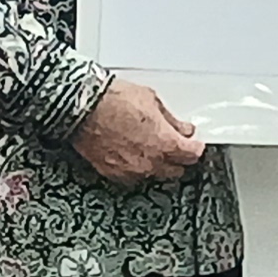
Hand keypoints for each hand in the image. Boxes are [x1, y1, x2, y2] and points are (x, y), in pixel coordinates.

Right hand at [77, 77, 207, 186]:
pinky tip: (133, 153)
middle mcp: (151, 163)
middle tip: (175, 145)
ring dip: (158, 164)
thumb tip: (183, 129)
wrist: (82, 108)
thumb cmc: (114, 100)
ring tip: (151, 147)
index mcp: (165, 144)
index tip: (194, 143)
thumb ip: (171, 121)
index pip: (192, 155)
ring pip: (155, 175)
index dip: (195, 147)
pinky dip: (137, 167)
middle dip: (178, 158)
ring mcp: (132, 172)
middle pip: (176, 170)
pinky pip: (133, 176)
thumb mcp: (152, 101)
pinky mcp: (113, 174)